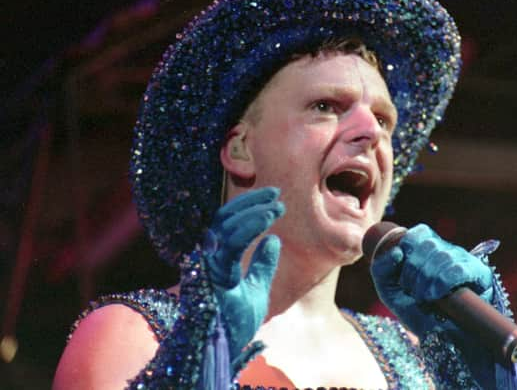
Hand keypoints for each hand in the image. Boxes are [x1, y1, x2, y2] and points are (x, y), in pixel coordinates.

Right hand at [202, 186, 284, 359]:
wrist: (218, 352)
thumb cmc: (232, 324)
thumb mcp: (257, 290)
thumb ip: (263, 265)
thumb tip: (273, 239)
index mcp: (216, 260)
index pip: (228, 223)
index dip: (249, 207)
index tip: (275, 199)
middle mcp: (208, 258)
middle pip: (224, 218)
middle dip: (251, 203)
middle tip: (277, 195)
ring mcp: (206, 265)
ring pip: (225, 226)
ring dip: (253, 212)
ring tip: (277, 207)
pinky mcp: (209, 275)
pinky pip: (228, 244)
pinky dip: (248, 228)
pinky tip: (267, 220)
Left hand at [370, 223, 492, 338]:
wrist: (442, 339)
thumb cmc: (415, 312)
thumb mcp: (389, 290)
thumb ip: (381, 268)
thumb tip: (396, 251)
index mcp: (426, 248)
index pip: (417, 233)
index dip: (407, 252)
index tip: (403, 276)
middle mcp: (446, 250)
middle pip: (427, 244)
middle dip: (414, 272)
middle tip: (414, 291)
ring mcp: (464, 260)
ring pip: (442, 256)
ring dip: (427, 281)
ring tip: (425, 298)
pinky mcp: (480, 274)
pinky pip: (459, 269)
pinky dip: (443, 283)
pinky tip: (437, 296)